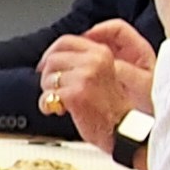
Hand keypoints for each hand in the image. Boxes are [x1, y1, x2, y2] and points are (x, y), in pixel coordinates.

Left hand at [37, 31, 153, 153]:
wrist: (124, 128)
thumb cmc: (114, 107)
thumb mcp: (103, 73)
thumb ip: (84, 63)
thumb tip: (55, 60)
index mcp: (101, 53)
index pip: (66, 41)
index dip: (50, 53)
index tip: (44, 65)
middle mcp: (93, 61)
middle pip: (53, 59)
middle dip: (48, 76)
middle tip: (53, 89)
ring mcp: (84, 77)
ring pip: (48, 78)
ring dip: (49, 92)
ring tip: (60, 102)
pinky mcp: (75, 94)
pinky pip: (47, 96)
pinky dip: (47, 106)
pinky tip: (60, 110)